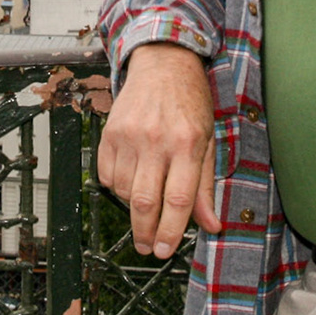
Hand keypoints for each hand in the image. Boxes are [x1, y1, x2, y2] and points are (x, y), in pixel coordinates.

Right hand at [95, 42, 220, 258]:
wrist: (163, 63)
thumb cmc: (190, 101)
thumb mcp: (208, 141)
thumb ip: (205, 185)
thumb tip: (211, 225)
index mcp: (187, 144)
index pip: (178, 200)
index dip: (171, 231)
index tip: (166, 250)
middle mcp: (156, 140)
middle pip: (144, 201)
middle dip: (145, 232)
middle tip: (148, 248)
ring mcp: (129, 136)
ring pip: (122, 190)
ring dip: (131, 208)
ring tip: (143, 207)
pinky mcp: (110, 132)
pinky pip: (105, 174)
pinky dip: (114, 186)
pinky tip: (128, 182)